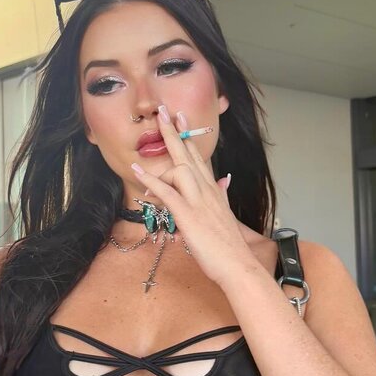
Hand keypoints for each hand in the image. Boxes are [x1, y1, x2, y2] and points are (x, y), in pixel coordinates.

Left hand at [130, 106, 257, 286]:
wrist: (237, 265)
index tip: (181, 119)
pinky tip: (137, 171)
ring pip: (180, 168)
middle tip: (163, 110)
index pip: (199, 157)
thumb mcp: (225, 213)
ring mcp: (198, 202)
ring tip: (148, 139)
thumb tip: (225, 180)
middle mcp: (207, 190)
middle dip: (175, 132)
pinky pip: (168, 193)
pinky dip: (151, 181)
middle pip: (189, 155)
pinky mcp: (189, 215)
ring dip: (164, 152)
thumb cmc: (228, 245)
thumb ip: (223, 194)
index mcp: (214, 190)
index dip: (188, 138)